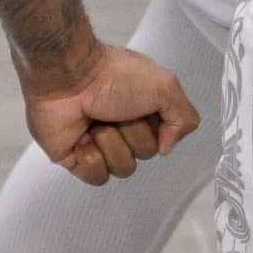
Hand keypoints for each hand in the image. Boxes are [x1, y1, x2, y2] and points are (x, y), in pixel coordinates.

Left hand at [22, 42, 198, 184]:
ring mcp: (100, 144)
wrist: (69, 77)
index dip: (158, 129)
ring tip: (96, 123)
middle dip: (133, 133)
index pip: (164, 138)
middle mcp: (124, 127)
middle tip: (116, 112)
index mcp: (144, 109)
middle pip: (145, 154)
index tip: (146, 109)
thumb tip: (166, 147)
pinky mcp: (76, 159)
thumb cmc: (113, 75)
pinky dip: (91, 158)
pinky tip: (82, 139)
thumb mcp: (165, 85)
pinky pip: (97, 177)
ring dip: (111, 144)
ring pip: (123, 168)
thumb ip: (184, 118)